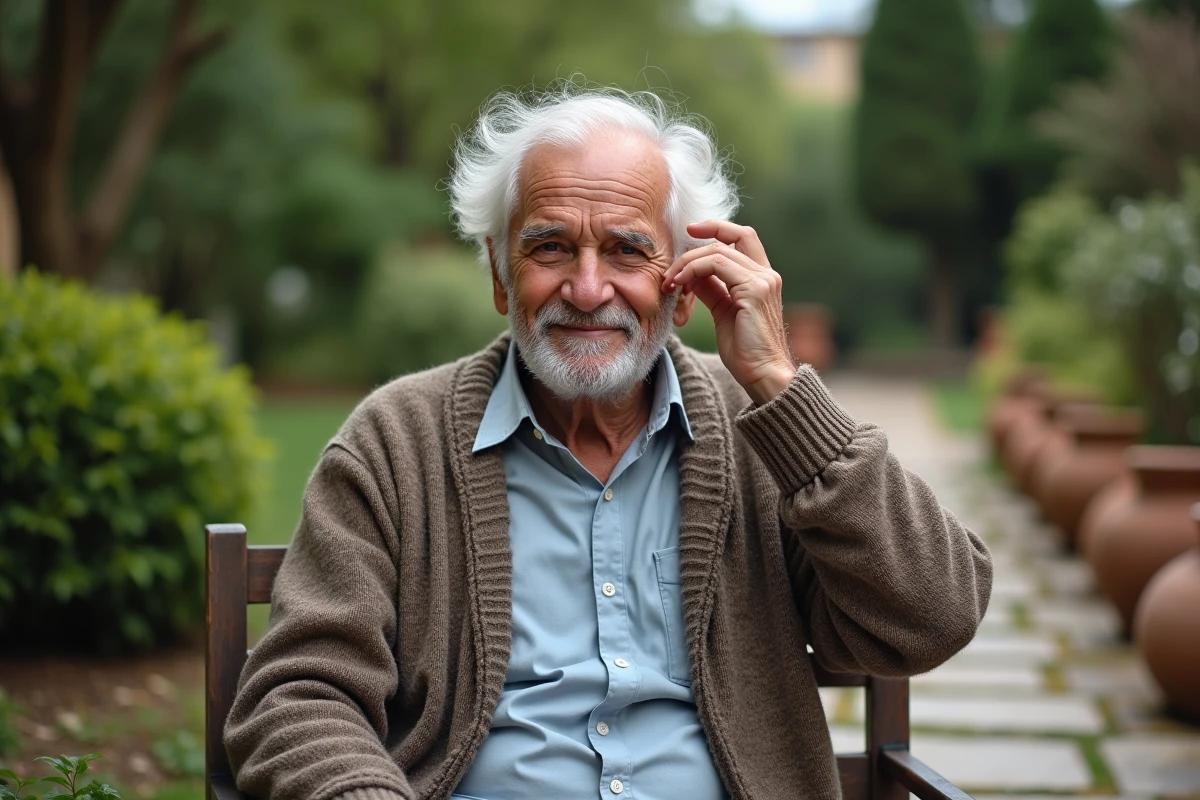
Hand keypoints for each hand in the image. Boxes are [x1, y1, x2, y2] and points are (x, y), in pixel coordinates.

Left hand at [662, 220, 795, 403]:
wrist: (763, 375)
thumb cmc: (745, 351)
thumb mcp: (723, 312)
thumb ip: (711, 289)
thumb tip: (691, 274)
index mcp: (762, 278)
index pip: (742, 238)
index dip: (717, 228)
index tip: (690, 232)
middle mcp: (766, 274)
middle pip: (733, 235)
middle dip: (699, 241)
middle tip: (672, 261)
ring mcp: (763, 280)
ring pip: (718, 251)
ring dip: (688, 263)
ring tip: (670, 282)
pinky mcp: (755, 290)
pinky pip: (716, 265)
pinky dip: (693, 270)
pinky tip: (680, 285)